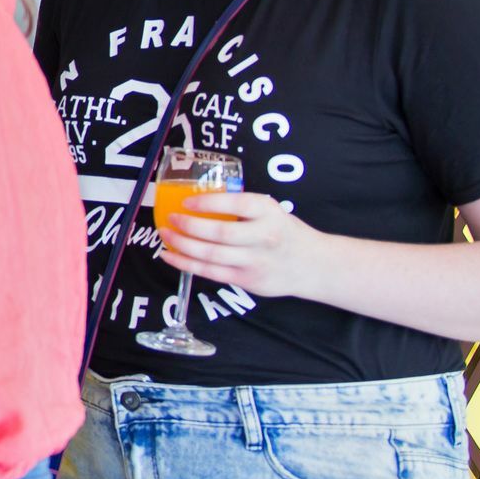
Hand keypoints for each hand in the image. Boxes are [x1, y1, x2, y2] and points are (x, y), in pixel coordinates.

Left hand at [159, 192, 328, 298]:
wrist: (313, 265)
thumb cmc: (282, 232)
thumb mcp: (270, 211)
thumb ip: (241, 207)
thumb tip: (198, 199)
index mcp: (269, 213)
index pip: (236, 204)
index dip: (208, 203)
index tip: (186, 201)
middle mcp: (264, 237)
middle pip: (220, 233)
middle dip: (189, 226)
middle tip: (170, 218)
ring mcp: (256, 261)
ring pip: (211, 255)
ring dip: (182, 245)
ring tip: (166, 234)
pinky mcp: (247, 280)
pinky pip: (210, 272)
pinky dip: (185, 264)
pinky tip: (170, 255)